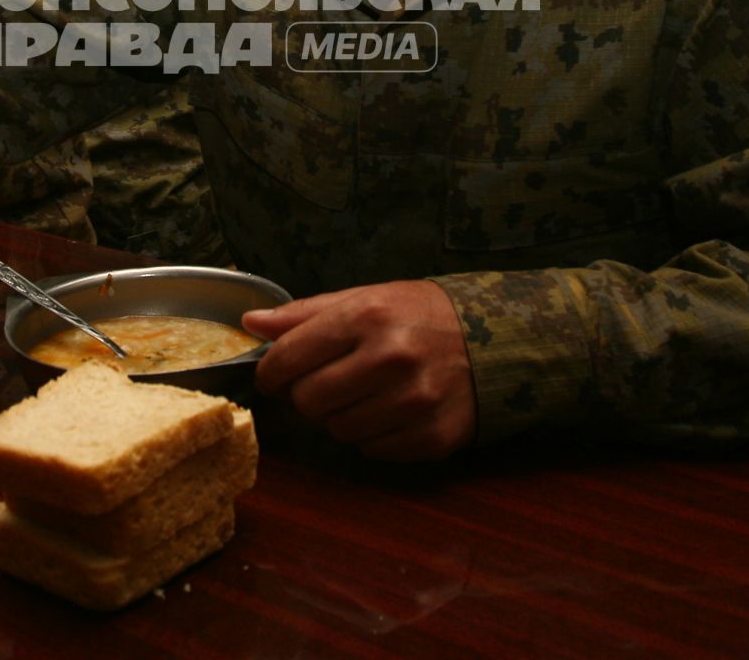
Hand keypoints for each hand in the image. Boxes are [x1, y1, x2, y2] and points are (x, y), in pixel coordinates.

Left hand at [244, 280, 475, 459]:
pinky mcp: (431, 436)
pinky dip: (371, 435)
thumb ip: (305, 314)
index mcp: (367, 317)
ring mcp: (414, 402)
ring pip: (338, 430)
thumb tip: (251, 325)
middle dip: (305, 396)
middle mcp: (391, 358)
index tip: (272, 375)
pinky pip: (372, 450)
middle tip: (322, 384)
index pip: (289, 357)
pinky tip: (389, 410)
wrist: (496, 338)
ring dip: (340, 416)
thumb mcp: (365, 298)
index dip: (270, 371)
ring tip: (362, 393)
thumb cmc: (418, 315)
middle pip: (308, 400)